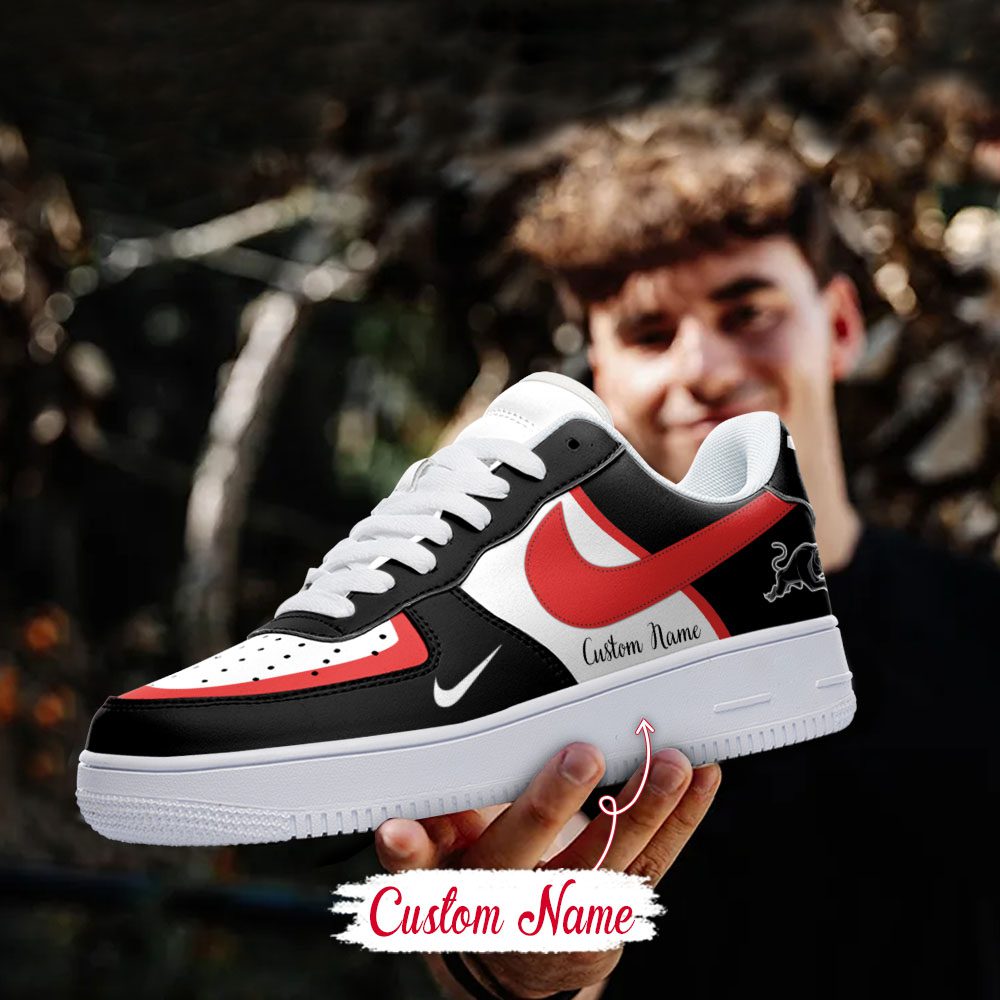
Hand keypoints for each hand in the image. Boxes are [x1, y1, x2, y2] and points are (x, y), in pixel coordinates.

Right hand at [374, 743, 721, 998]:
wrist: (512, 968)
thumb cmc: (470, 897)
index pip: (442, 867)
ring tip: (669, 763)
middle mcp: (522, 907)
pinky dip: (683, 818)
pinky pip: (656, 862)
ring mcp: (578, 914)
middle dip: (556, 806)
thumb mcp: (430, 880)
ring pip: (614, 859)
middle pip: (533, 855)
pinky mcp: (619, 913)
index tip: (408, 825)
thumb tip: (396, 825)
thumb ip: (417, 848)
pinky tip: (703, 778)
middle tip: (580, 757)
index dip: (422, 848)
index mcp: (467, 891)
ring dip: (646, 810)